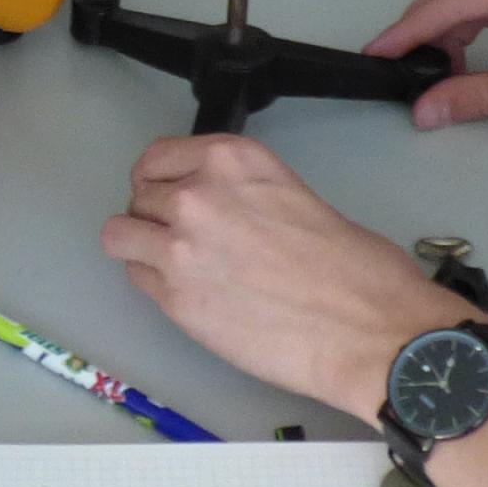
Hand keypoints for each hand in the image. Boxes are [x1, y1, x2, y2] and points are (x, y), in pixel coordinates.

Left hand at [103, 134, 461, 419]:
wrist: (367, 330)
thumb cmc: (356, 269)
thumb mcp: (295, 195)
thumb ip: (244, 196)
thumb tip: (225, 213)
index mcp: (233, 159)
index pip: (158, 156)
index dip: (162, 180)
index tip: (171, 195)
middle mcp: (197, 194)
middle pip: (139, 194)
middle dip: (156, 215)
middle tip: (185, 239)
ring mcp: (179, 248)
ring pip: (120, 235)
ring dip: (141, 247)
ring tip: (174, 267)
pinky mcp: (174, 300)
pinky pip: (136, 279)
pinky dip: (154, 284)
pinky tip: (189, 294)